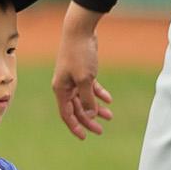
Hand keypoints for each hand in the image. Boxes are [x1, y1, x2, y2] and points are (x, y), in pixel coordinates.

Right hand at [51, 7, 114, 139]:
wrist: (79, 32)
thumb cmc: (79, 54)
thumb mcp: (85, 79)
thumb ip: (88, 98)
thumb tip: (90, 114)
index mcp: (60, 90)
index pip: (66, 114)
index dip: (75, 126)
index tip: (84, 138)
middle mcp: (65, 86)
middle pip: (77, 109)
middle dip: (88, 120)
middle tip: (100, 131)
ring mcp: (73, 79)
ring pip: (85, 99)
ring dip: (96, 108)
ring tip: (109, 116)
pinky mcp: (82, 72)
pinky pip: (90, 88)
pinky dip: (99, 94)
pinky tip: (109, 99)